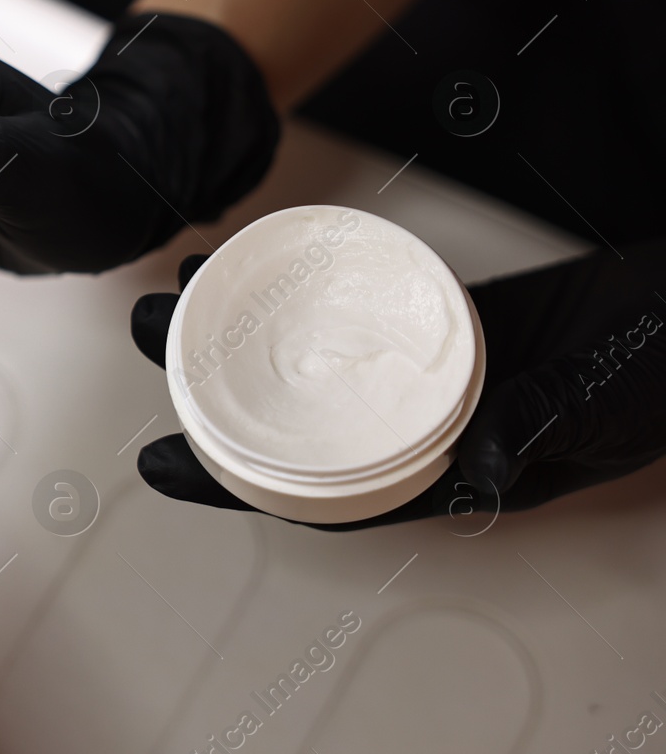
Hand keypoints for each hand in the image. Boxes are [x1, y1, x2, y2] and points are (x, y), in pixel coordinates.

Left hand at [130, 241, 665, 529]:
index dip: (233, 485)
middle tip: (139, 332)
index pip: (317, 494)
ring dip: (241, 326)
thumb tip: (472, 479)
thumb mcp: (596, 407)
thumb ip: (535, 434)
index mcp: (444, 476)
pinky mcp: (436, 315)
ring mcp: (421, 371)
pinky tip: (259, 258)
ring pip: (310, 356)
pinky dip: (303, 285)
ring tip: (177, 283)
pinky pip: (352, 304)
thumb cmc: (658, 373)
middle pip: (290, 416)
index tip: (156, 462)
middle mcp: (417, 429)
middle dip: (207, 383)